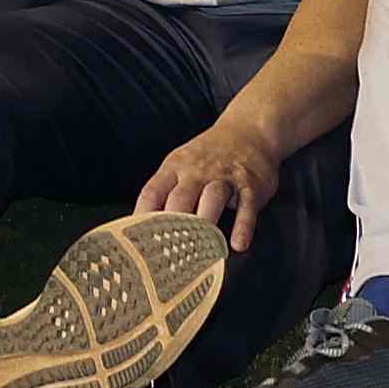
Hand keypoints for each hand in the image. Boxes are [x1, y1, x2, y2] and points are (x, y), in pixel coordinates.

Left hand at [137, 109, 303, 248]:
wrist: (249, 130)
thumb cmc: (209, 156)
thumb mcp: (182, 164)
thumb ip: (167, 192)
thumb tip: (146, 227)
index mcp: (174, 168)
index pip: (152, 192)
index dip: (142, 217)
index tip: (138, 244)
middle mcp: (197, 171)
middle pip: (180, 198)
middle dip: (173, 226)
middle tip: (169, 257)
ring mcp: (224, 176)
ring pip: (212, 198)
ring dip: (205, 223)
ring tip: (200, 251)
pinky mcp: (250, 184)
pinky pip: (246, 206)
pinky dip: (243, 226)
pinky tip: (238, 244)